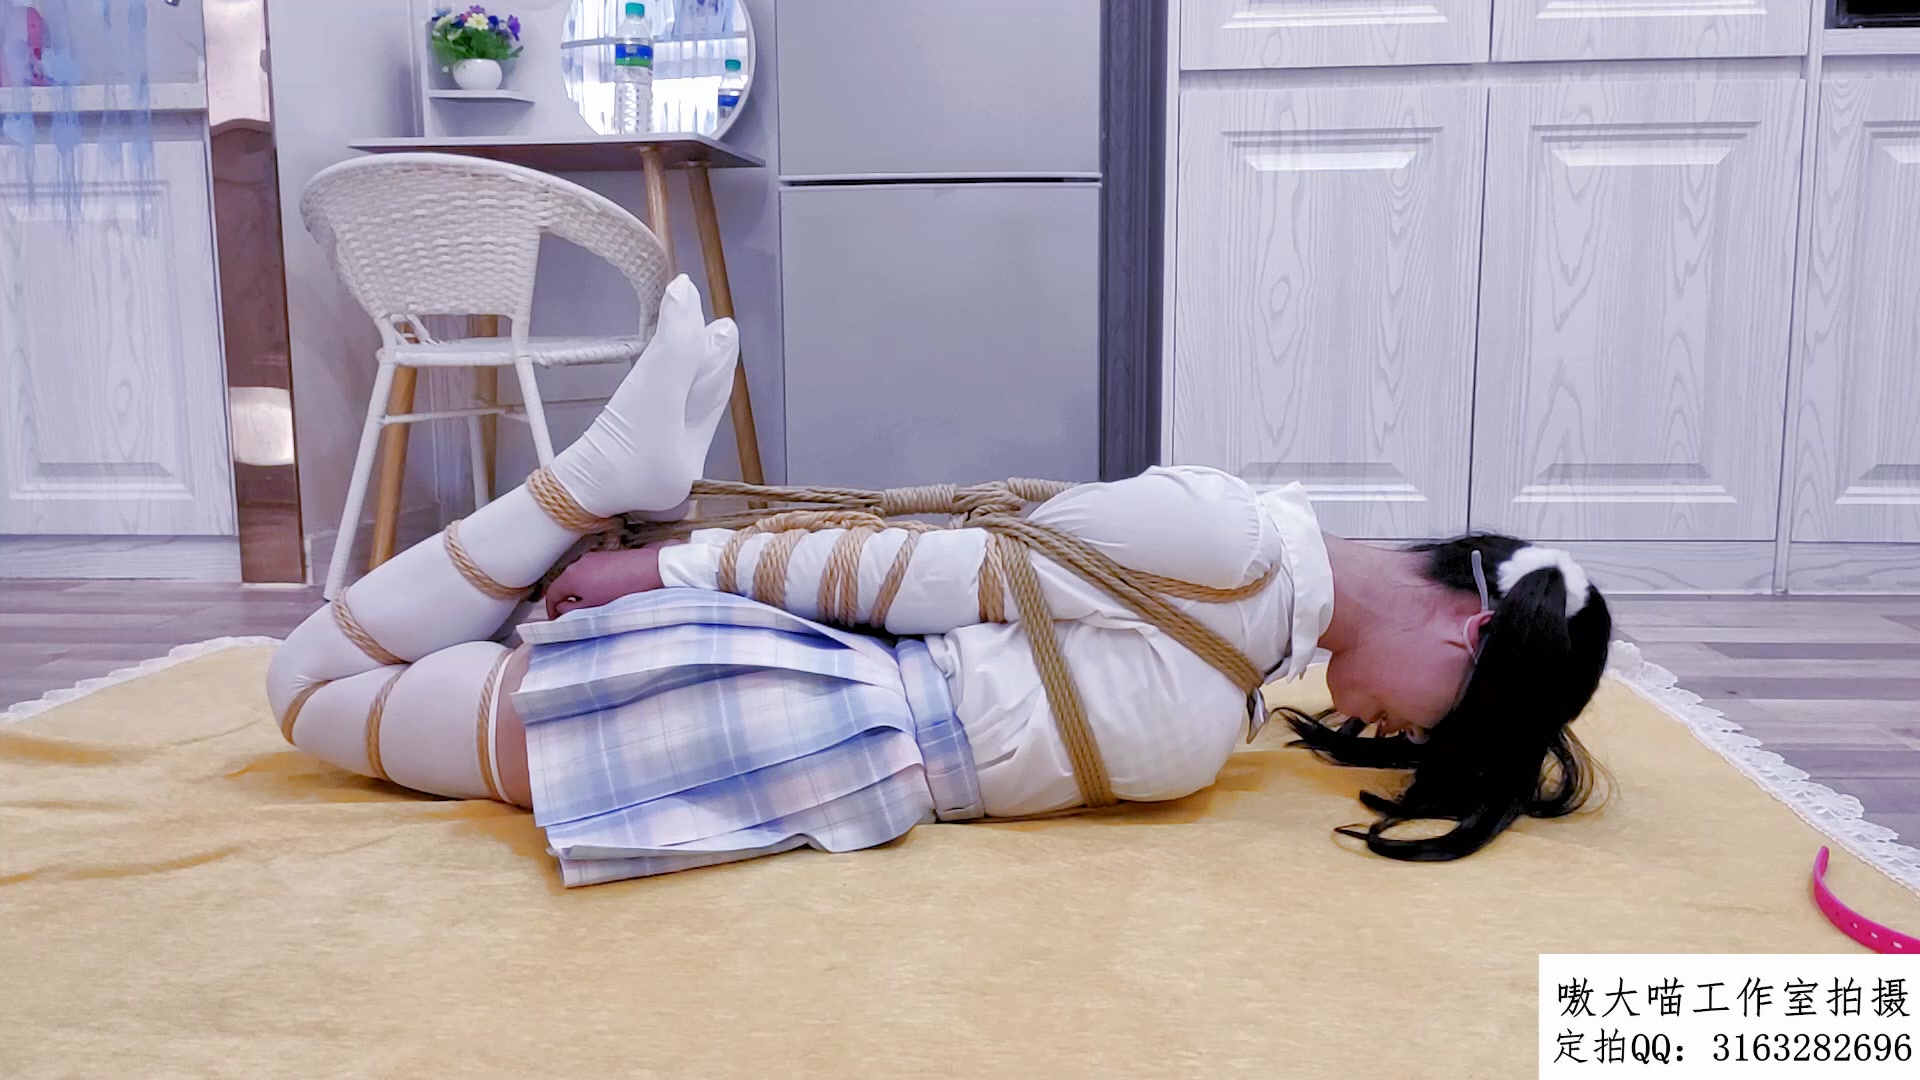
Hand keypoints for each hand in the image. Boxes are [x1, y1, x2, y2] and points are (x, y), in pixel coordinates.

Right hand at [545, 546, 671, 618]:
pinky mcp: (604, 555)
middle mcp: (577, 563)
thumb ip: (572, 610)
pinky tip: (606, 591)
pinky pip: (591, 570)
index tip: (556, 618)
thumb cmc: (621, 589)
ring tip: (593, 603)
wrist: (648, 570)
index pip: (551, 593)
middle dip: (567, 599)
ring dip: (580, 590)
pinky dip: (591, 581)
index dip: (551, 609)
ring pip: (578, 576)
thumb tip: (563, 609)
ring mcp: (591, 557)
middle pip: (564, 584)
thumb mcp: (592, 607)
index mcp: (570, 576)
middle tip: (574, 613)